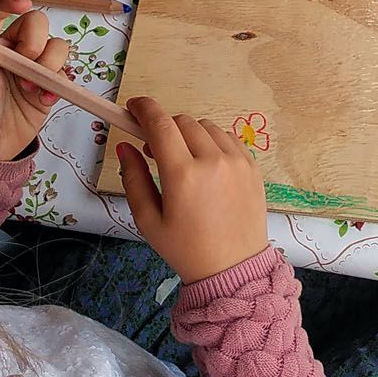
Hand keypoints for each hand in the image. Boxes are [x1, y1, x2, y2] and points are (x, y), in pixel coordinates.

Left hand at [0, 0, 70, 161]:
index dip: (8, 2)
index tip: (22, 3)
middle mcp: (11, 48)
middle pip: (37, 23)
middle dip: (36, 42)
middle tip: (26, 64)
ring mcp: (32, 65)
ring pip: (56, 44)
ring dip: (49, 64)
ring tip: (31, 88)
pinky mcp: (48, 82)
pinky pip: (64, 70)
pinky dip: (58, 83)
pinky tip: (44, 98)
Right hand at [118, 99, 267, 283]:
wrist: (234, 269)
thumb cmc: (186, 249)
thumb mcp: (149, 221)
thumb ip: (133, 179)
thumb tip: (125, 146)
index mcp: (183, 175)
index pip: (160, 123)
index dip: (143, 109)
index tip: (132, 107)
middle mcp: (212, 159)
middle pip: (181, 121)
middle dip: (164, 128)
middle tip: (154, 149)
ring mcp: (236, 159)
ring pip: (205, 126)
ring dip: (188, 135)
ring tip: (183, 160)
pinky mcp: (252, 164)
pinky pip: (227, 137)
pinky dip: (211, 142)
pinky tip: (206, 165)